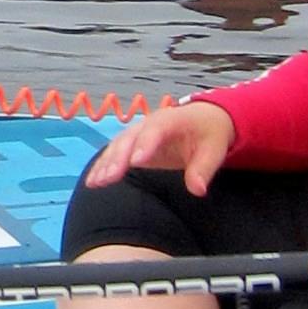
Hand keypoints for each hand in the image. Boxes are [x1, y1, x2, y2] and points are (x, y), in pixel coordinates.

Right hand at [82, 99, 234, 194]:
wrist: (203, 118)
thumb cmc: (209, 133)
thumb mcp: (214, 149)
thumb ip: (203, 169)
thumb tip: (197, 190)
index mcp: (172, 119)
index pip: (156, 129)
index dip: (145, 144)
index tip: (137, 162)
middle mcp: (149, 123)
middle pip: (130, 138)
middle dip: (118, 158)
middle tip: (110, 177)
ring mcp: (138, 132)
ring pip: (118, 146)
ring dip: (105, 164)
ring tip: (95, 182)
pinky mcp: (133, 144)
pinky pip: (115, 153)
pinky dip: (103, 166)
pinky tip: (93, 181)